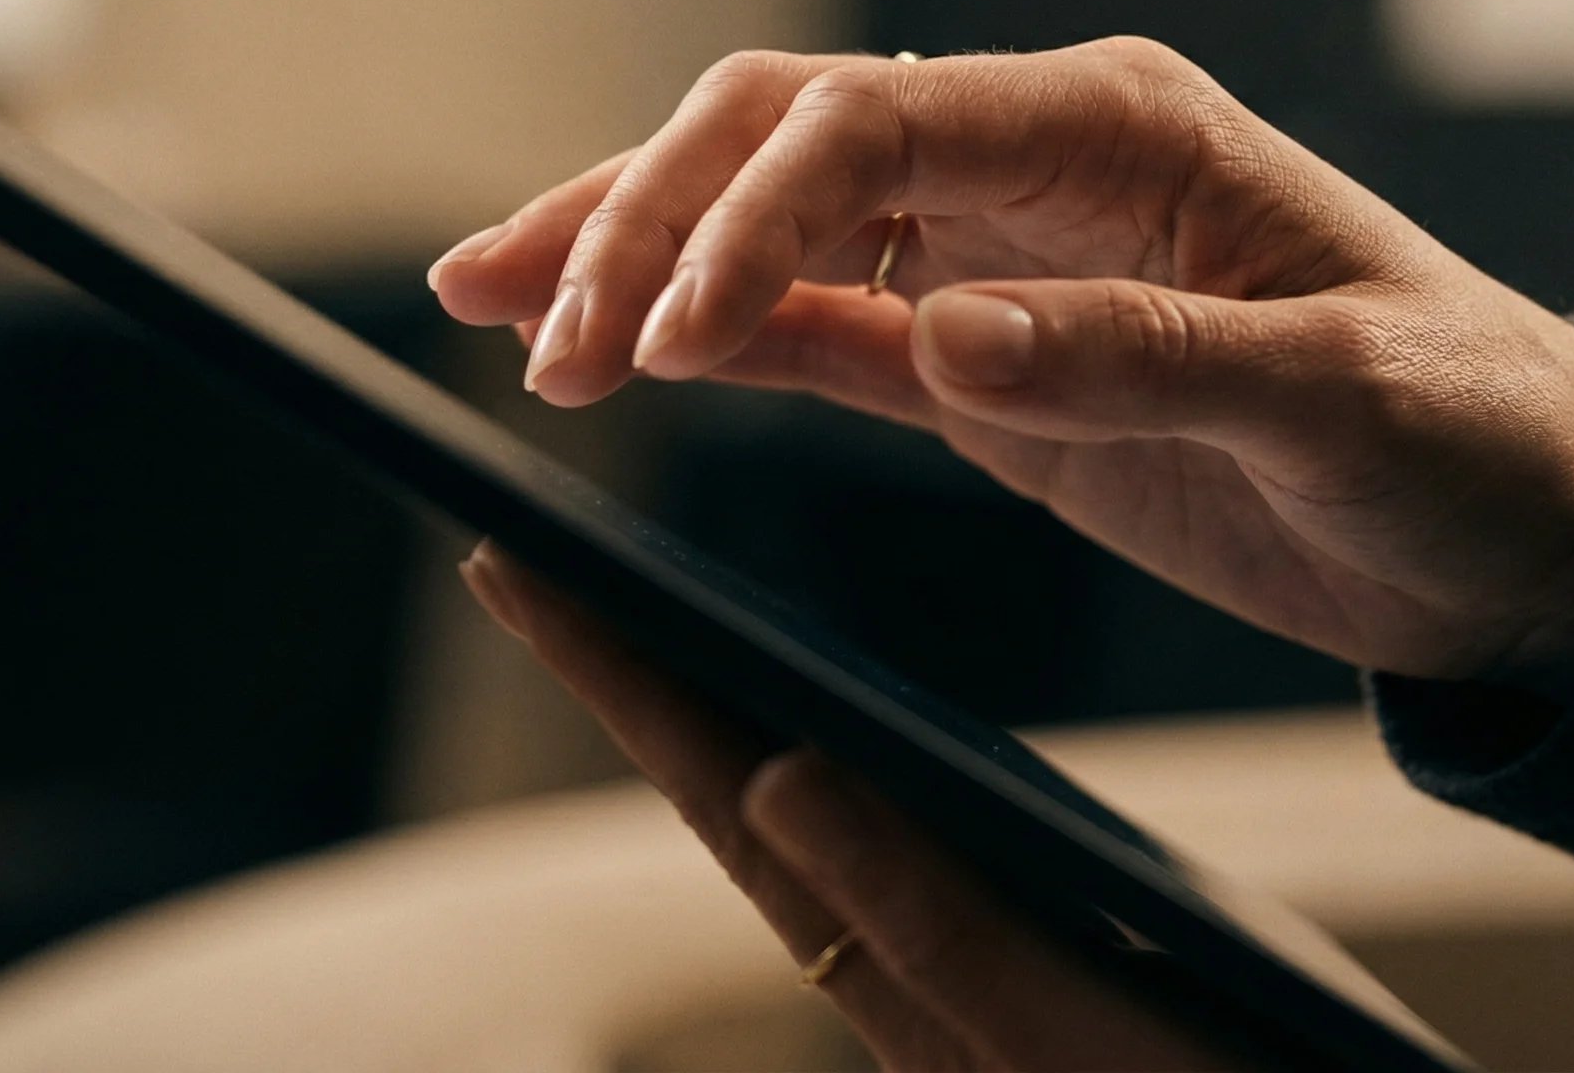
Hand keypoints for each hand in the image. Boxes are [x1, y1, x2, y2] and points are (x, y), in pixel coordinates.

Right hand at [431, 36, 1573, 684]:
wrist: (1520, 531)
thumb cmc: (1468, 434)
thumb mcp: (1343, 399)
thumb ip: (1149, 362)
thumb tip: (950, 342)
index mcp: (1120, 130)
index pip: (875, 120)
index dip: (749, 213)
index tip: (669, 334)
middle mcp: (1038, 167)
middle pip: (787, 135)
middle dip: (645, 214)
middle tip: (537, 329)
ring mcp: (1000, 261)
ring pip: (773, 220)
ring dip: (635, 255)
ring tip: (500, 311)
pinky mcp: (988, 363)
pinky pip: (819, 328)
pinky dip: (710, 332)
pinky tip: (612, 352)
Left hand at [459, 544, 1237, 1070]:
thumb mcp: (1063, 1032)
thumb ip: (934, 924)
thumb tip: (778, 773)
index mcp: (894, 963)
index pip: (724, 782)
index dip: (617, 668)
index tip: (509, 554)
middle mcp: (896, 963)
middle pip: (736, 788)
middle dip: (633, 665)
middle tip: (526, 549)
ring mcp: (948, 974)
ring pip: (800, 820)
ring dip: (713, 708)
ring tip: (643, 614)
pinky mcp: (1016, 978)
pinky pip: (881, 851)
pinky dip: (824, 765)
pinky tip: (828, 737)